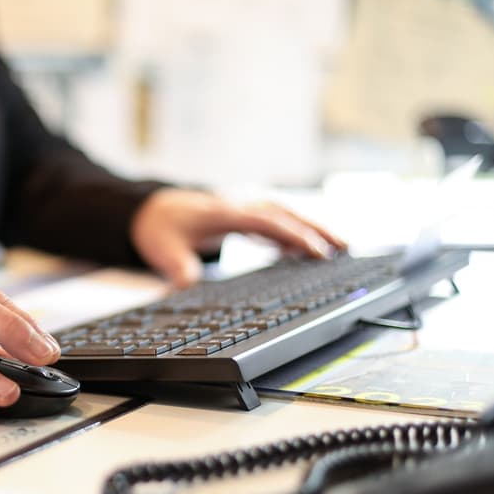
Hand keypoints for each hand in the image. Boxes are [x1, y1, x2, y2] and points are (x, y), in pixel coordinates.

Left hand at [130, 188, 346, 287]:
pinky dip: (295, 232)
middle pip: (284, 214)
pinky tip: (309, 249)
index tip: (316, 251)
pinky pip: (276, 220)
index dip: (293, 236)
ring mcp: (243, 207)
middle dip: (315, 230)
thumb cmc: (158, 227)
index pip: (266, 222)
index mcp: (223, 212)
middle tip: (344, 248)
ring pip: (285, 214)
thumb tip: (188, 288)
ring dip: (312, 228)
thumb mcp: (163, 252)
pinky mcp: (243, 214)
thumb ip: (179, 270)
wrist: (148, 208)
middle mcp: (238, 205)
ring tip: (340, 247)